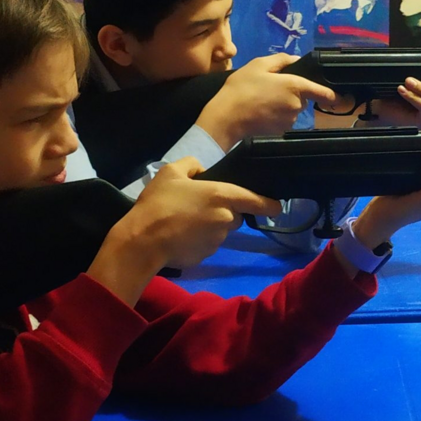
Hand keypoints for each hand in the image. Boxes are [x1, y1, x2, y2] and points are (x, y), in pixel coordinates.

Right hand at [87, 159, 281, 301]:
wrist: (143, 240)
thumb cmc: (159, 203)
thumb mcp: (171, 172)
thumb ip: (192, 165)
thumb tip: (202, 172)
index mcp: (223, 195)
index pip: (257, 200)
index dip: (270, 204)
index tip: (277, 206)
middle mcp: (226, 218)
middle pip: (236, 214)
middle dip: (225, 211)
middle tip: (199, 206)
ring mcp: (218, 240)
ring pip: (222, 230)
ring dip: (211, 225)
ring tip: (186, 220)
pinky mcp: (207, 255)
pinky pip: (209, 244)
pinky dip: (200, 239)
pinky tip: (182, 235)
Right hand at [197, 53, 336, 148]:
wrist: (227, 117)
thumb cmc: (242, 88)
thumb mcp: (258, 65)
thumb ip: (280, 60)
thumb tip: (295, 59)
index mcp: (295, 86)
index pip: (322, 92)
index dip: (331, 95)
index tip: (338, 98)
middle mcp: (297, 104)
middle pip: (302, 97)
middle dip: (291, 93)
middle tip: (269, 88)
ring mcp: (290, 120)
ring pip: (292, 109)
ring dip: (283, 104)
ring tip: (261, 99)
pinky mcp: (281, 131)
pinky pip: (283, 120)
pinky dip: (275, 116)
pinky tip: (261, 111)